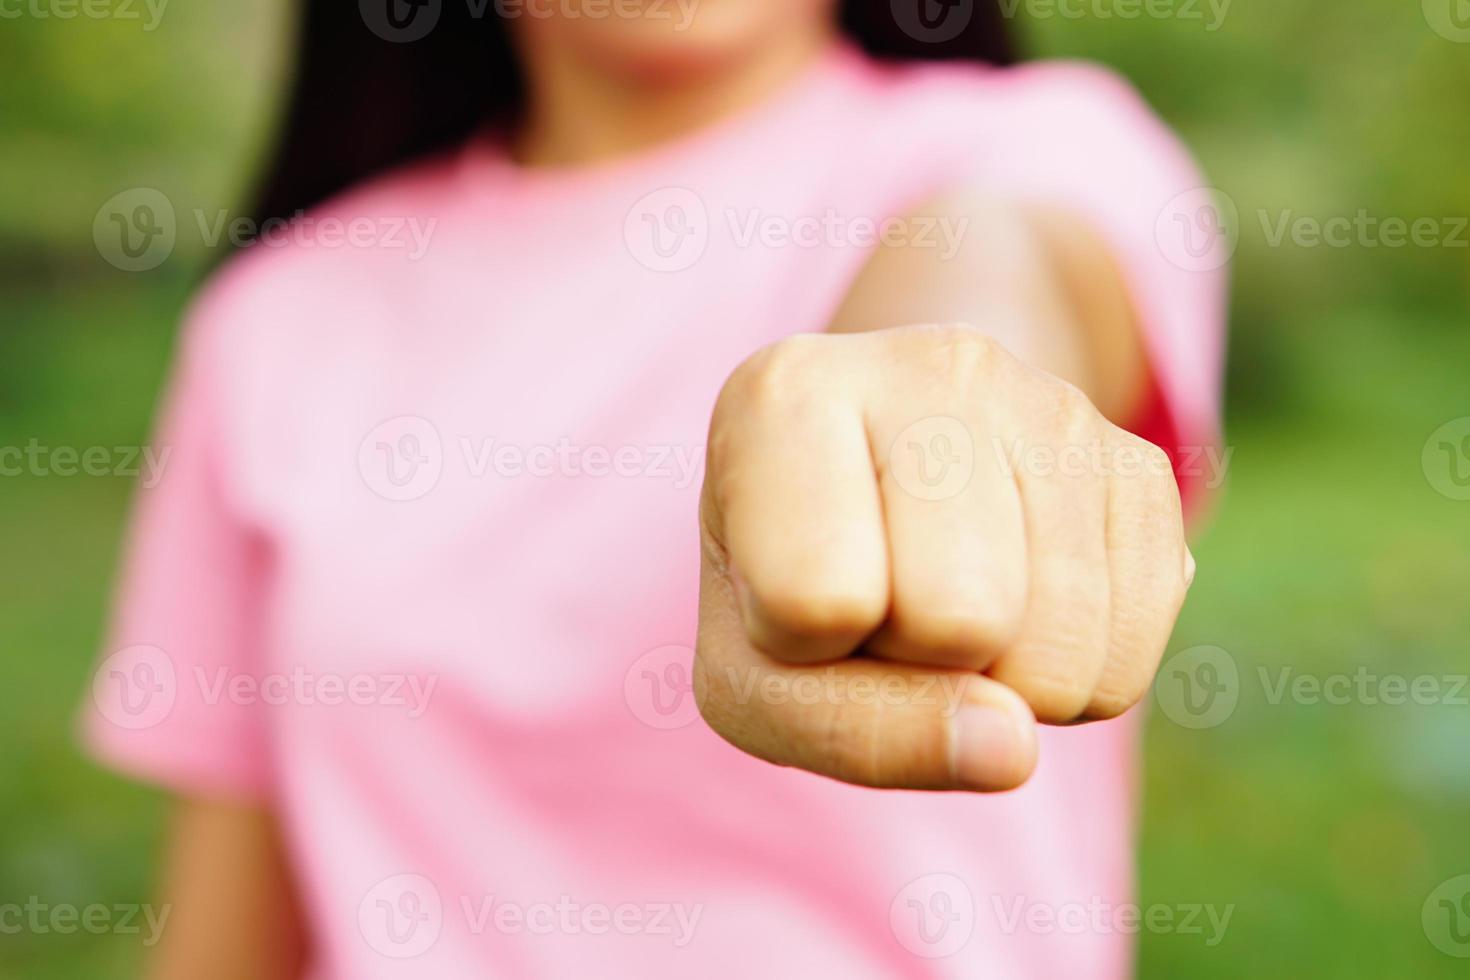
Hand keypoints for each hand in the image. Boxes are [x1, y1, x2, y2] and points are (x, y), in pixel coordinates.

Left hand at [694, 324, 1193, 791]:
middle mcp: (929, 365)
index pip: (817, 598)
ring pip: (1061, 651)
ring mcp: (1050, 400)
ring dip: (1001, 684)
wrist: (878, 485)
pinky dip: (1071, 681)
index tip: (791, 588)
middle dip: (919, 660)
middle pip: (960, 617)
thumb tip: (1015, 748)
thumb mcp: (756, 675)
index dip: (804, 642)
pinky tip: (1019, 607)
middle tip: (884, 602)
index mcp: (785, 395)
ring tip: (946, 605)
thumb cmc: (788, 588)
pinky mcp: (1135, 461)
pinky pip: (1129, 656)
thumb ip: (848, 730)